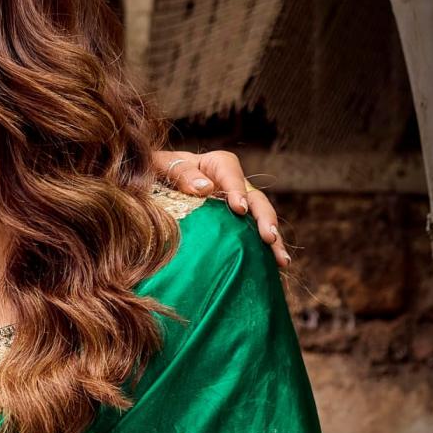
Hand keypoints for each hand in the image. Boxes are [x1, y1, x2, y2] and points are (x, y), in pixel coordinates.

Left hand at [152, 148, 288, 268]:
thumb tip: (205, 189)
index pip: (231, 175)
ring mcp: (237, 205)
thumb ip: (180, 173)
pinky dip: (264, 250)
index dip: (237, 191)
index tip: (239, 209)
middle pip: (255, 199)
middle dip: (264, 218)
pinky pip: (252, 236)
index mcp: (216, 165)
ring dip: (273, 239)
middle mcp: (233, 184)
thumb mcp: (160, 166)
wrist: (151, 184)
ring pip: (260, 219)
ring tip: (281, 260)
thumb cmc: (154, 171)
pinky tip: (275, 267)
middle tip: (269, 238)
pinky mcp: (234, 224)